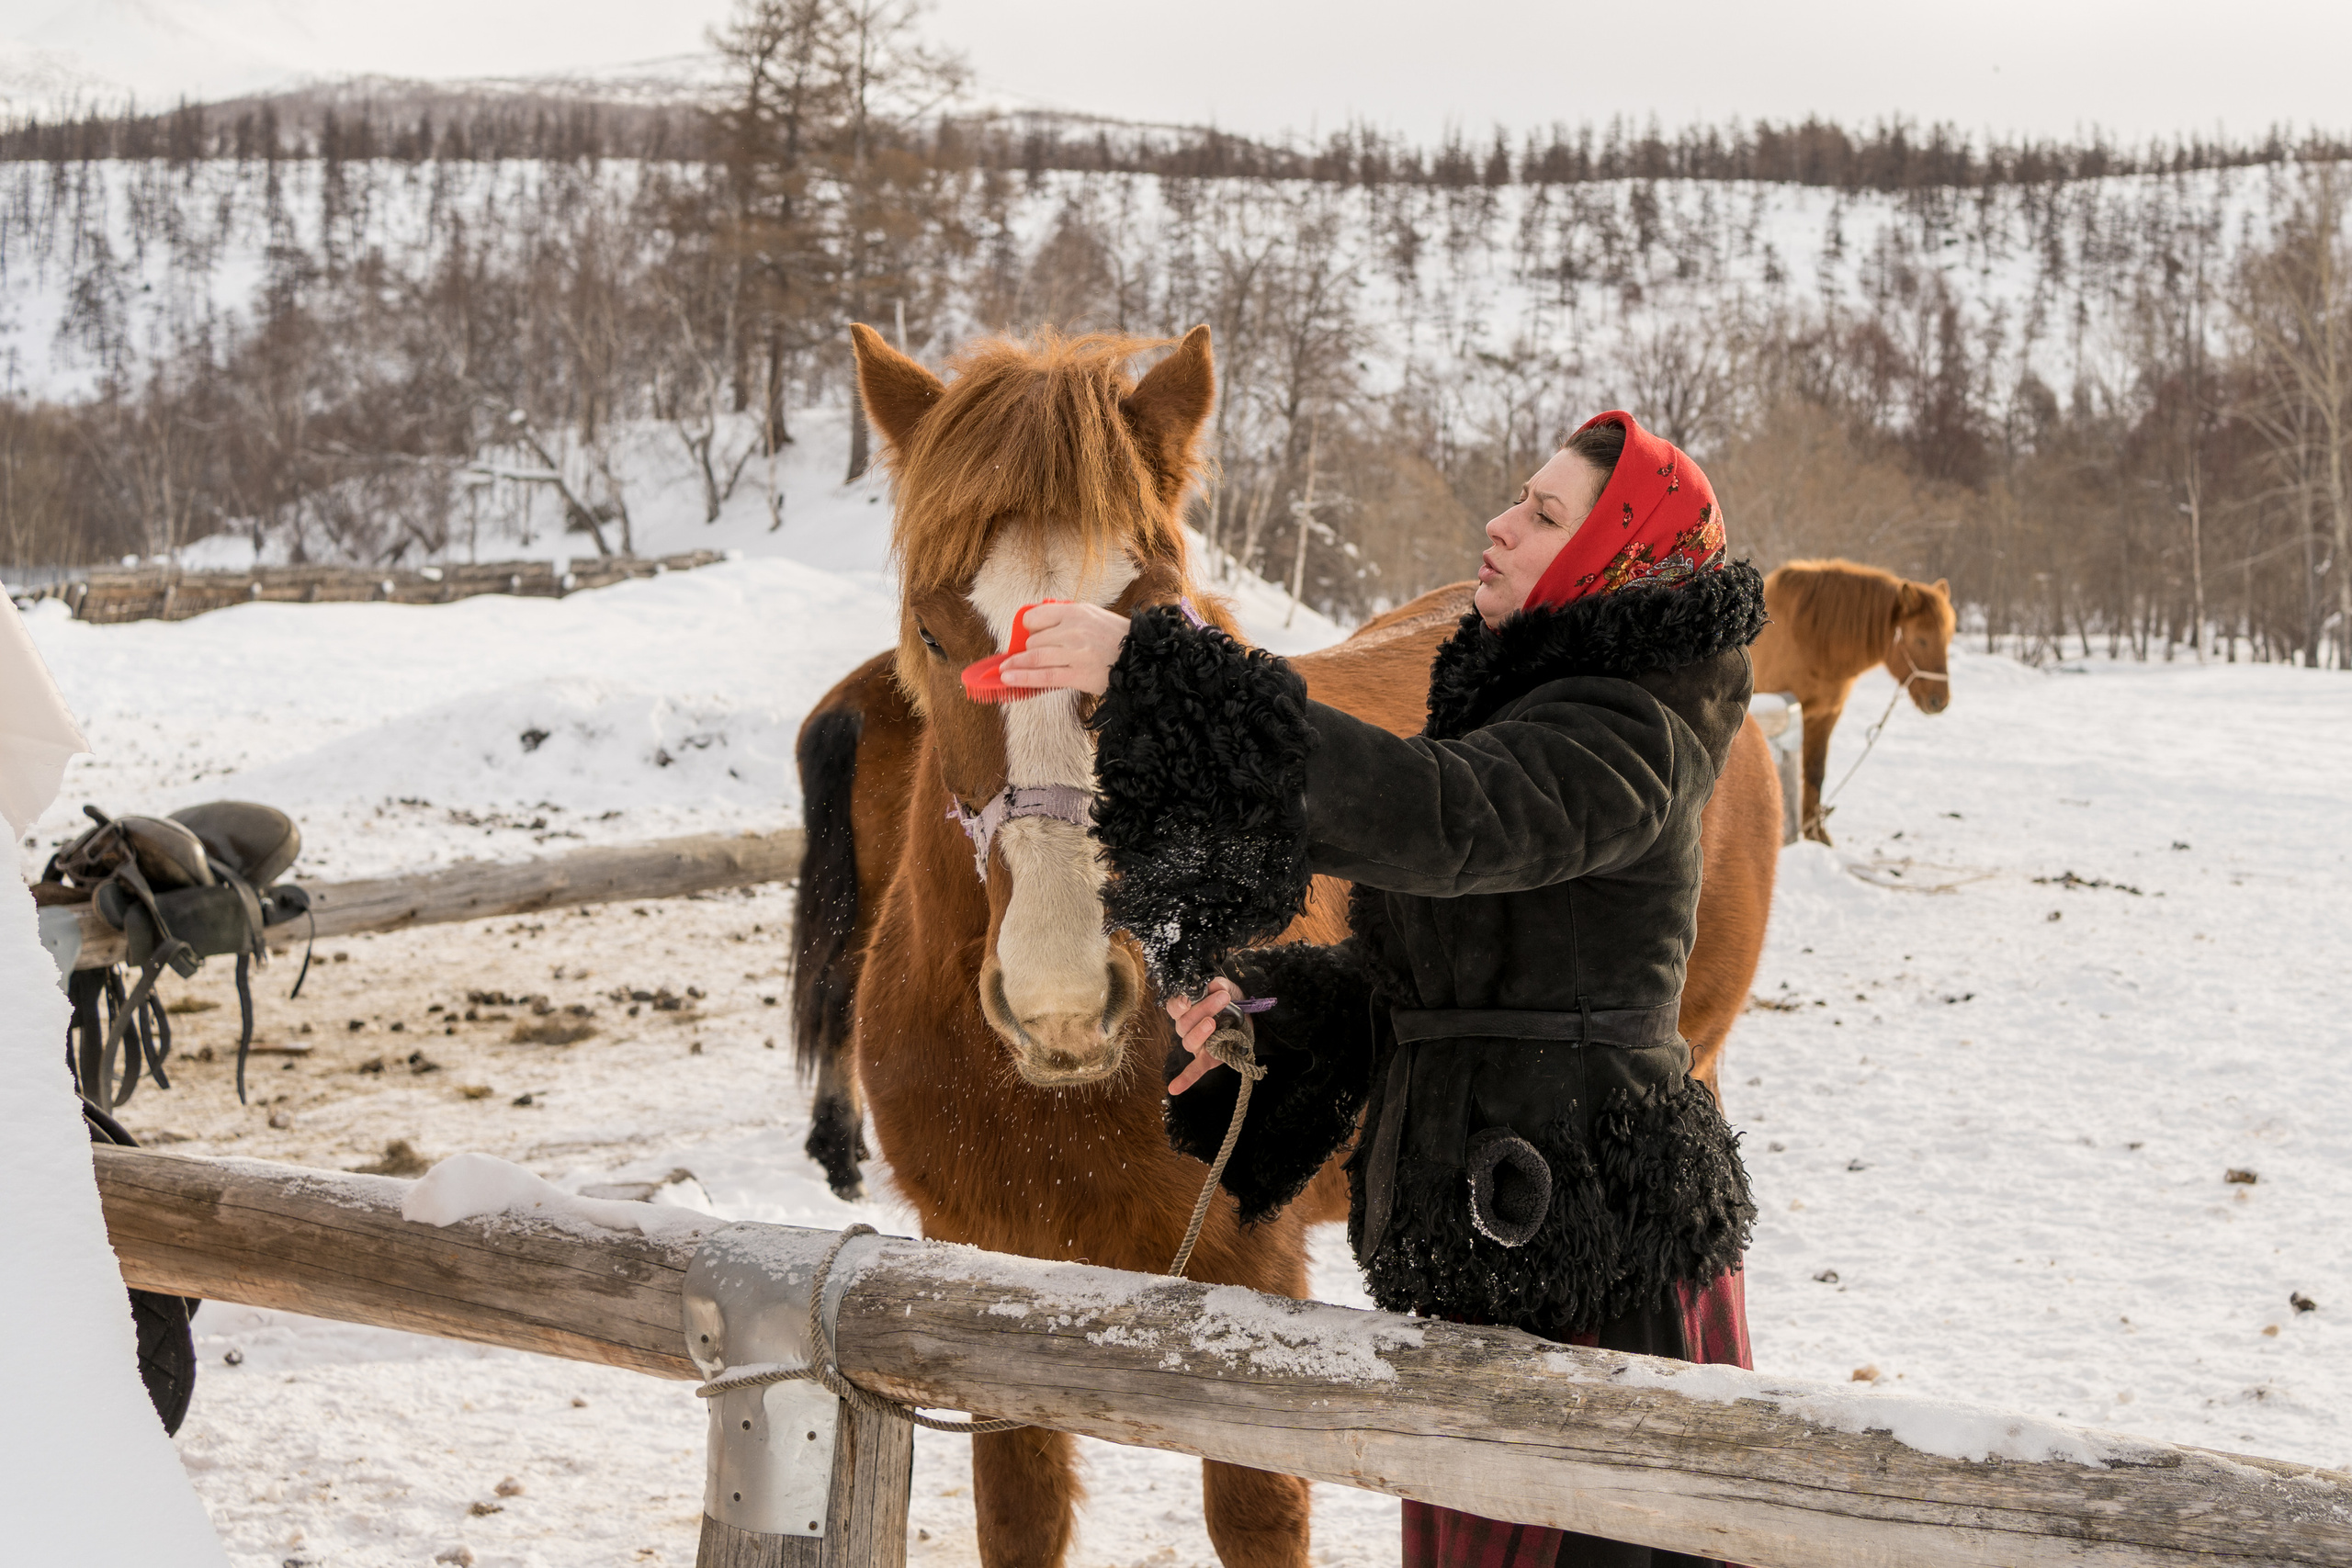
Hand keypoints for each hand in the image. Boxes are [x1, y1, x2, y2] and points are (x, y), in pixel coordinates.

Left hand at [995, 601, 1129, 695]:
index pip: (1036, 616)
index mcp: (1077, 612)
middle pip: (1034, 640)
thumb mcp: (1095, 617)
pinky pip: (1044, 677)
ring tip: (1004, 671)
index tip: (1027, 635)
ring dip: (1016, 665)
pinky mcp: (1078, 674)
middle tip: (1027, 658)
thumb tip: (1038, 624)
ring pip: (1035, 657)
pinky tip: (1008, 679)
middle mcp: (1074, 630)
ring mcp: (1075, 653)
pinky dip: (1023, 678)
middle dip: (1028, 650)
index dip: (1029, 627)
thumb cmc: (1118, 639)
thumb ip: (1068, 618)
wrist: (1144, 659)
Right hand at [1164, 977, 1242, 1094]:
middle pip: (1184, 1023)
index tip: (1188, 998)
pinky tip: (1174, 1089)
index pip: (1174, 1006)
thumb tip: (1215, 986)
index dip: (1179, 1003)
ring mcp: (1197, 1045)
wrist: (1249, 1017)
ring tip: (1214, 1022)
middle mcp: (1187, 1028)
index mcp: (1187, 1010)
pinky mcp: (1208, 1059)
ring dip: (1201, 1032)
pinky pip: (1195, 1070)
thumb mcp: (1229, 989)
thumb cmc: (1233, 1002)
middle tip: (1222, 998)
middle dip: (1203, 1009)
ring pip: (1189, 1041)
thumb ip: (1221, 985)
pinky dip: (1185, 1079)